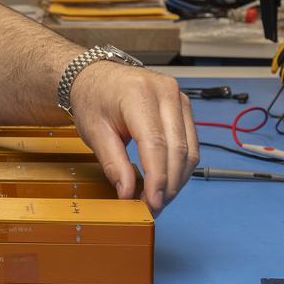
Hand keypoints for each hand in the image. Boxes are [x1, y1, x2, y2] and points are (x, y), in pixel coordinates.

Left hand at [68, 62, 198, 213]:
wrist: (95, 76)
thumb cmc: (93, 99)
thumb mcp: (94, 131)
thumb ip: (113, 163)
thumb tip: (127, 193)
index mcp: (139, 94)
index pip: (156, 144)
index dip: (157, 179)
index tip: (151, 203)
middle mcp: (165, 92)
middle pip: (177, 149)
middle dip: (168, 185)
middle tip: (153, 207)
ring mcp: (179, 97)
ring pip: (190, 149)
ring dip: (177, 179)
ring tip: (159, 198)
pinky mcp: (184, 106)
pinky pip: (190, 143)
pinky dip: (180, 166)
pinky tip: (166, 182)